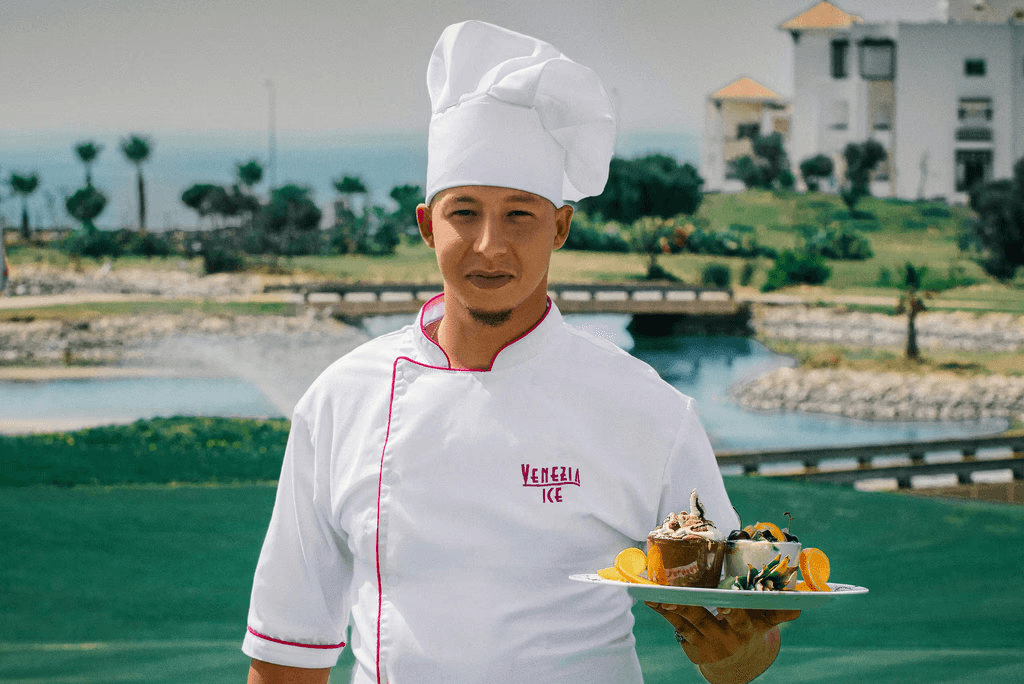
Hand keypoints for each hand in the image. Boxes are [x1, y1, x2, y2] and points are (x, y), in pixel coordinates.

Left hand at [645, 603, 799, 682]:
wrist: (737, 664)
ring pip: (687, 621)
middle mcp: (725, 638)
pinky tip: (651, 598)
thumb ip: (779, 611)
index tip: (724, 602)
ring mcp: (707, 644)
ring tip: (656, 593)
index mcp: (745, 629)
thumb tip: (799, 602)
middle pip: (705, 619)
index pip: (739, 618)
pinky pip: (676, 625)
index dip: (732, 611)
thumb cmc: (751, 630)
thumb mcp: (766, 623)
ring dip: (670, 607)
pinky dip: (663, 611)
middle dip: (690, 607)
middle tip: (674, 596)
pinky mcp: (692, 647)